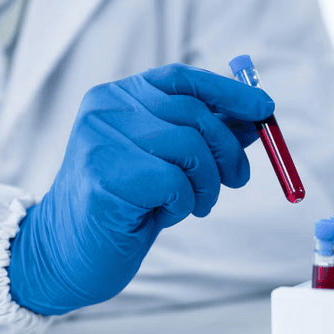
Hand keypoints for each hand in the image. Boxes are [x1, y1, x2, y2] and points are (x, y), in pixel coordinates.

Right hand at [7, 64, 273, 314]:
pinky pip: (174, 182)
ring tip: (190, 204)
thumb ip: (205, 135)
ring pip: (189, 147)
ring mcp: (100, 138)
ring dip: (206, 185)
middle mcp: (106, 108)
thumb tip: (255, 117)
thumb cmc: (125, 207)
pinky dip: (182, 203)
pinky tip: (160, 215)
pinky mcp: (104, 175)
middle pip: (194, 113)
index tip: (264, 110)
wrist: (70, 253)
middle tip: (237, 180)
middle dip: (228, 151)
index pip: (183, 79)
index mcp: (119, 97)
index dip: (229, 92)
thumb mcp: (170, 163)